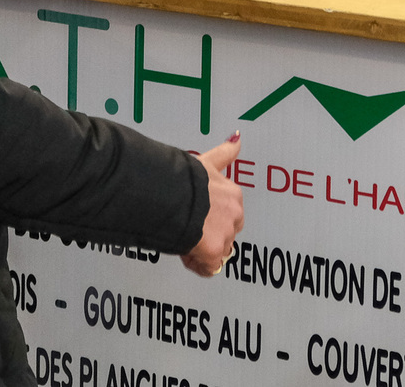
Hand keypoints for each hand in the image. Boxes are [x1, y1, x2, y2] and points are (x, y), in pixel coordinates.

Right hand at [181, 135, 244, 276]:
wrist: (167, 192)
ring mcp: (224, 234)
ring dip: (202, 249)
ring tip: (184, 236)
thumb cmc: (181, 177)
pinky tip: (184, 251)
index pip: (230, 213)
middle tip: (190, 226)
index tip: (198, 213)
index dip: (211, 216)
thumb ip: (225, 152)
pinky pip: (208, 268)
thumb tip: (238, 137)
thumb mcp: (206, 161)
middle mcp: (234, 214)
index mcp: (233, 194)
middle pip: (226, 234)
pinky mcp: (212, 252)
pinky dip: (196, 264)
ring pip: (217, 251)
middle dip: (210, 235)